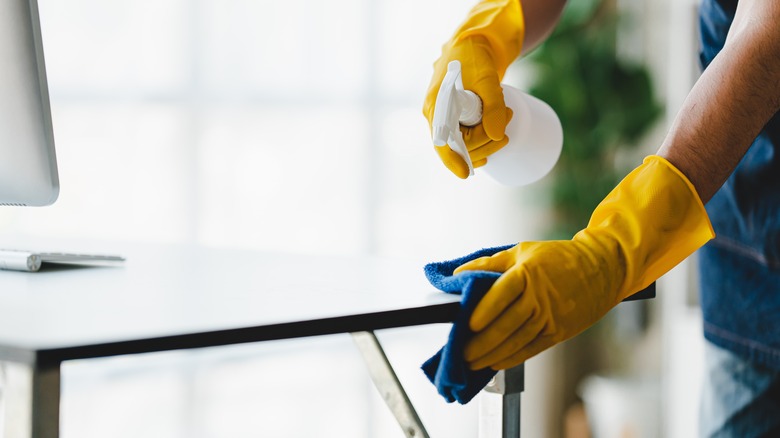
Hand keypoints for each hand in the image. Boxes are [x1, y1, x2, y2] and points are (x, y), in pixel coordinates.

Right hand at [422, 0, 523, 177]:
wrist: (473, 43)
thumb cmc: (476, 56)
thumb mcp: (487, 78)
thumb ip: (492, 105)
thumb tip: (497, 135)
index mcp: (437, 106)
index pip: (442, 142)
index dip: (454, 160)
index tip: (468, 173)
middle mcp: (436, 116)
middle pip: (457, 146)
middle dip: (484, 143)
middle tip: (508, 123)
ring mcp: (445, 118)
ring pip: (463, 145)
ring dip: (486, 142)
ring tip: (508, 117)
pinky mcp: (455, 118)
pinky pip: (464, 140)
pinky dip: (480, 144)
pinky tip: (492, 146)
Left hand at [455, 156, 714, 369]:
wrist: (602, 269)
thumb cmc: (558, 258)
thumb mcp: (522, 251)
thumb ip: (489, 264)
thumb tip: (458, 275)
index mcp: (529, 273)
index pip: (502, 293)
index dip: (484, 310)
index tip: (467, 323)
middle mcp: (540, 297)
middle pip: (507, 324)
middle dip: (481, 342)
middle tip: (461, 352)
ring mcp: (551, 317)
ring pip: (517, 340)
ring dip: (492, 355)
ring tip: (472, 362)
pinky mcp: (559, 332)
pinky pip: (532, 349)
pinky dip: (512, 358)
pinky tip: (495, 363)